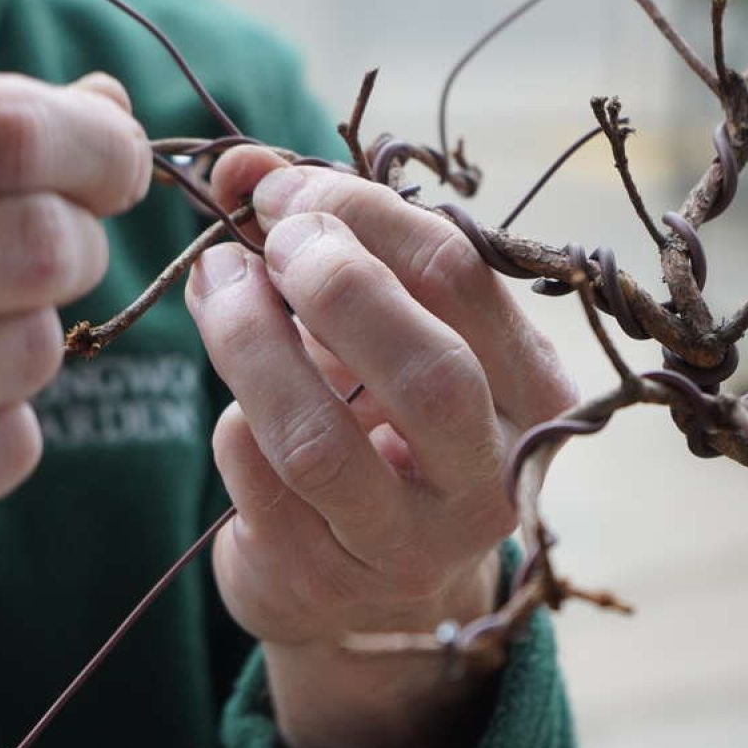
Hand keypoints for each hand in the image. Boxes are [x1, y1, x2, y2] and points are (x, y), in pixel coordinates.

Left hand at [186, 147, 574, 747]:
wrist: (361, 577)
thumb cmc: (379, 419)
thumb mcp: (375, 325)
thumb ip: (323, 237)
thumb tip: (240, 163)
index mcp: (532, 389)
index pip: (462, 278)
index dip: (360, 211)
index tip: (280, 187)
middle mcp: (492, 477)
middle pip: (427, 370)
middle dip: (332, 283)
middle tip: (265, 238)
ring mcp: (411, 546)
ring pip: (320, 441)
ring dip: (249, 342)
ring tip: (215, 284)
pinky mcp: (327, 584)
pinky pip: (258, 486)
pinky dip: (233, 424)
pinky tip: (236, 404)